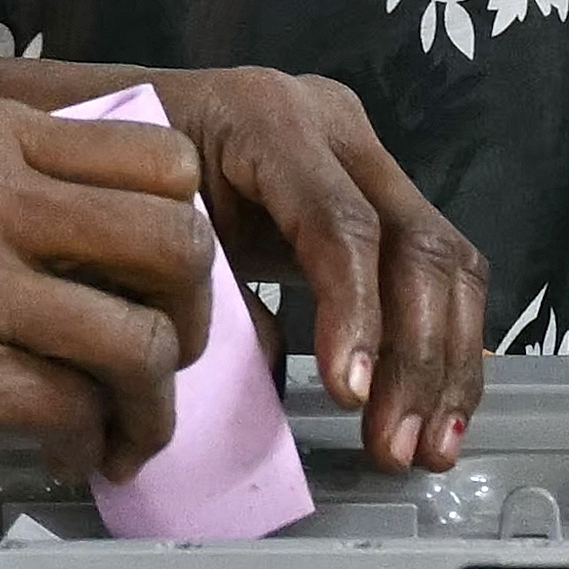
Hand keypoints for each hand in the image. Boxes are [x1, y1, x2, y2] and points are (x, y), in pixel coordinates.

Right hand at [0, 95, 220, 473]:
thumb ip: (4, 173)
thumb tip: (100, 227)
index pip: (158, 158)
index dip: (186, 223)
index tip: (170, 271)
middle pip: (172, 243)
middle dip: (196, 313)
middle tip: (175, 354)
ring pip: (137, 339)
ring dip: (153, 401)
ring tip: (130, 428)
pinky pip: (67, 409)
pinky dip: (88, 442)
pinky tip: (70, 452)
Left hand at [137, 65, 489, 469]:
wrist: (118, 121)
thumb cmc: (119, 179)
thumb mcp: (147, 226)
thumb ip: (208, 293)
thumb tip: (274, 373)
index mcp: (268, 120)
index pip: (340, 223)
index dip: (355, 313)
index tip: (349, 396)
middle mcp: (337, 127)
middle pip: (416, 244)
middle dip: (417, 358)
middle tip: (397, 447)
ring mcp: (367, 157)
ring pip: (449, 261)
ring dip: (447, 364)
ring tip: (429, 448)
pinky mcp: (382, 195)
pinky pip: (440, 271)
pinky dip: (445, 346)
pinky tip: (437, 411)